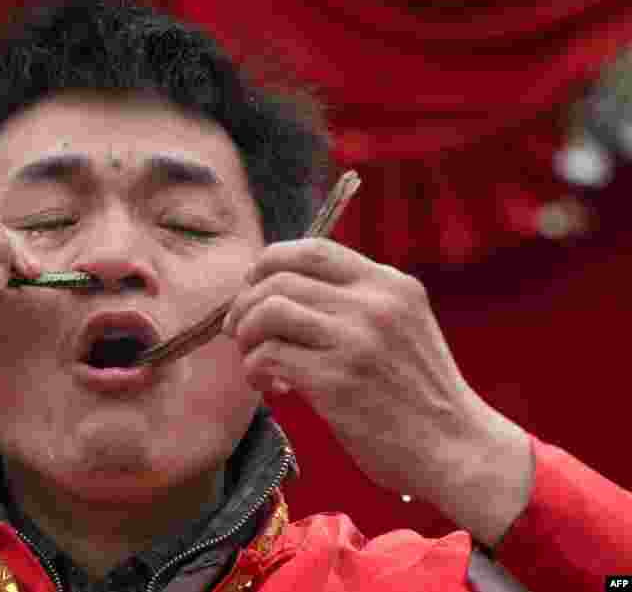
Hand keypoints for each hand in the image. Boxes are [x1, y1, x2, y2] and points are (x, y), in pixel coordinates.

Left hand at [221, 238, 531, 542]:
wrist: (457, 449)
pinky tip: (270, 386)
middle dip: (246, 302)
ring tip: (255, 362)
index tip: (254, 291)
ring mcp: (356, 340)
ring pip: (269, 310)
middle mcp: (374, 303)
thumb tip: (279, 290)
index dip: (268, 264)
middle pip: (280, 277)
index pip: (312, 249)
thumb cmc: (418, 394)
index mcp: (389, 284)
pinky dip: (256, 368)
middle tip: (240, 332)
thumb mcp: (401, 326)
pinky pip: (270, 355)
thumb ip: (355, 302)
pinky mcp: (337, 381)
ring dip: (247, 336)